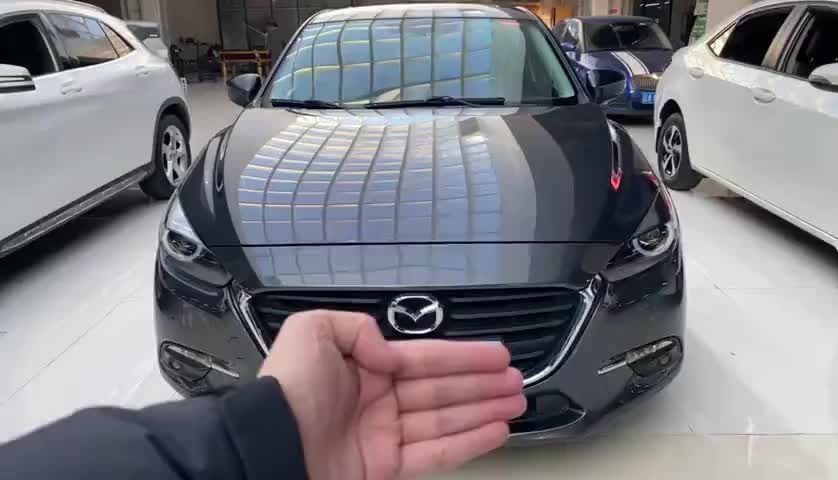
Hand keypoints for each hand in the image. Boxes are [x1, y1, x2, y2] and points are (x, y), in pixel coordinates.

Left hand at [258, 310, 525, 479]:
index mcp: (364, 366)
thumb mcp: (312, 330)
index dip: (464, 356)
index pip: (425, 359)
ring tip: (517, 401)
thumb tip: (390, 352)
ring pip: (445, 419)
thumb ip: (358, 327)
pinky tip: (496, 431)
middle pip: (441, 388)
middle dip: (482, 383)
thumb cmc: (289, 389)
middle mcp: (378, 399)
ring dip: (483, 409)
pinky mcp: (385, 468)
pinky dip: (468, 443)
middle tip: (517, 380)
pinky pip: (435, 453)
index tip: (498, 354)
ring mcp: (384, 435)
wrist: (268, 447)